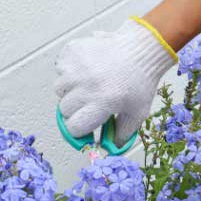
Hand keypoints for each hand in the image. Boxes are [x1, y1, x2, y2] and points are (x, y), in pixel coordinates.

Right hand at [54, 18, 177, 145]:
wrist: (141, 50)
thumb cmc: (140, 83)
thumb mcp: (137, 114)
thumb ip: (121, 135)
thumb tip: (108, 150)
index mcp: (102, 102)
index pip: (74, 127)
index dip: (79, 130)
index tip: (85, 126)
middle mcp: (86, 85)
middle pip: (64, 109)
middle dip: (76, 110)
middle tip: (91, 103)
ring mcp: (77, 66)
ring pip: (59, 89)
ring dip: (70, 90)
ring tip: (89, 84)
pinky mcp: (72, 51)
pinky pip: (60, 68)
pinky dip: (69, 71)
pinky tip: (87, 69)